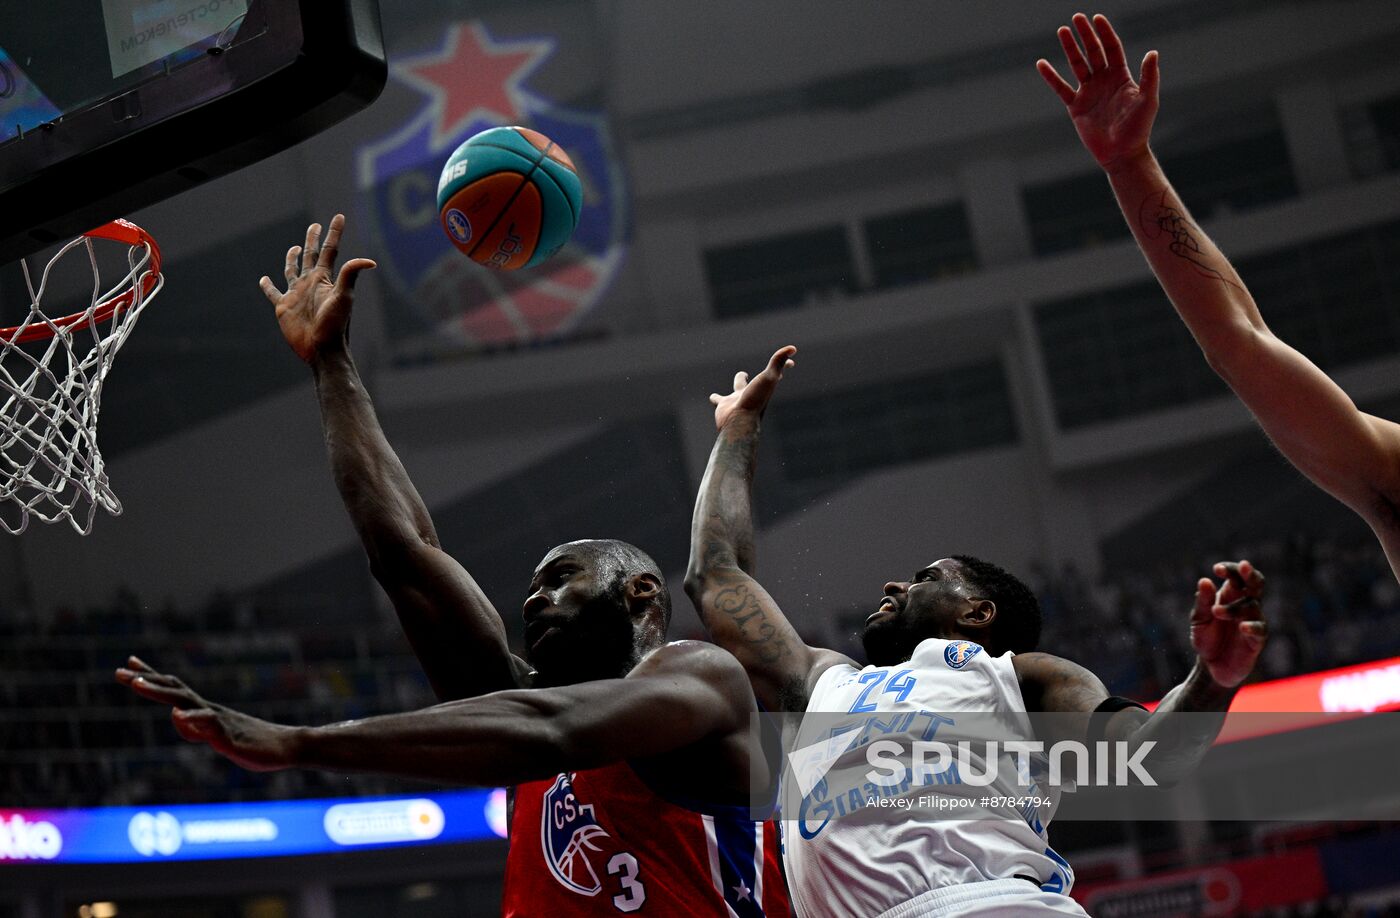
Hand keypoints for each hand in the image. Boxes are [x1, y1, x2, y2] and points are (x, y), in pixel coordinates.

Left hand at [116, 656, 298, 771]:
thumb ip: (196, 729)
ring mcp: (218, 721)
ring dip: (159, 692)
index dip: (151, 677)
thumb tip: (178, 719)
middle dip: (146, 680)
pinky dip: (191, 718)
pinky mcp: (228, 735)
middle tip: (120, 671)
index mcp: (205, 711)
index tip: (130, 665)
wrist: (287, 746)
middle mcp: (208, 710)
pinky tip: (177, 715)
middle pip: (173, 690)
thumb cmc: (253, 743)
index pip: (174, 689)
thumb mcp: (217, 738)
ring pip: (184, 702)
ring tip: (136, 684)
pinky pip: (208, 724)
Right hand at [260, 214, 376, 363]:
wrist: (323, 349)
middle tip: (315, 225)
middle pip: (311, 256)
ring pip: (292, 271)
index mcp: (324, 278)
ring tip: (296, 249)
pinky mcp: (284, 307)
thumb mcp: (343, 297)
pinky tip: (264, 279)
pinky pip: (273, 293)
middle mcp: (311, 283)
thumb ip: (351, 276)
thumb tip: (370, 261)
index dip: (334, 233)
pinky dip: (267, 286)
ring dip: (293, 259)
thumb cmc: (336, 325)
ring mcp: (297, 294)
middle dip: (313, 239)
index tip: (339, 216)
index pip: (329, 250)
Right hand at [709, 346, 795, 429]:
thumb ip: (778, 361)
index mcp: (764, 387)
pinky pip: (717, 400)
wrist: (738, 423)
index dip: (784, 366)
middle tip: (761, 373)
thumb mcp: (768, 377)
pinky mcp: (723, 406)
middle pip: (756, 382)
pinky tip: (713, 398)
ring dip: (737, 386)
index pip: (776, 373)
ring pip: (736, 391)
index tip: (791, 363)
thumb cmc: (755, 401)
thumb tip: (793, 348)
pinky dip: (715, 398)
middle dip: (763, 376)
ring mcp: (738, 400)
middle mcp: (752, 394)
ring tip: (740, 385)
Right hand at [1036, 13, 1158, 172]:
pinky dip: (1051, 77)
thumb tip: (1152, 52)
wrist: (1121, 153)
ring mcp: (1089, 92)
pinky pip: (1061, 88)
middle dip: (1085, 34)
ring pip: (1077, 65)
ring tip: (1062, 30)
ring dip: (1070, 48)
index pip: (1112, 48)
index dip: (1105, 33)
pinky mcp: (1076, 107)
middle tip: (1077, 18)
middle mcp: (1104, 81)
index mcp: (1121, 76)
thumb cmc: (1138, 128)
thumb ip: (1149, 76)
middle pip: (1093, 51)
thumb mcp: (1147, 100)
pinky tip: (1041, 64)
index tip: (1097, 18)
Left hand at [1189, 561, 1267, 688]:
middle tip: (1244, 566)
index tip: (1217, 569)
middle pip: (1256, 584)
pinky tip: (1242, 626)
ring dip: (1234, 607)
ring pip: (1252, 605)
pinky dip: (1252, 626)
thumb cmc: (1206, 639)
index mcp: (1230, 596)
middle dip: (1250, 574)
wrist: (1211, 667)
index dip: (1230, 569)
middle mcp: (1245, 605)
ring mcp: (1253, 621)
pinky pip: (1260, 628)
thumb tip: (1205, 580)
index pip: (1236, 576)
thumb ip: (1202, 601)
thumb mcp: (1199, 619)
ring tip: (1215, 612)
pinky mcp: (1257, 639)